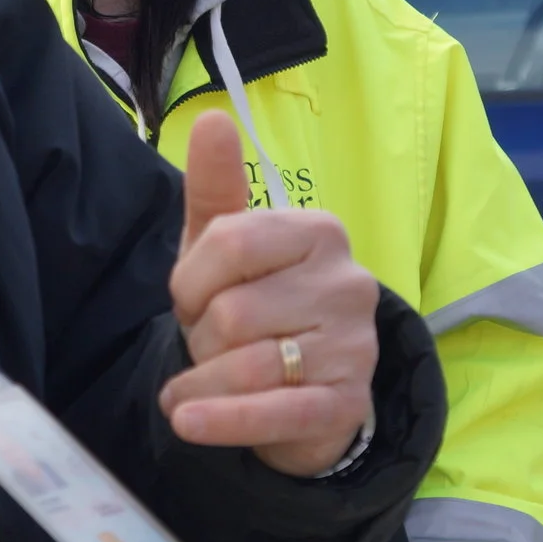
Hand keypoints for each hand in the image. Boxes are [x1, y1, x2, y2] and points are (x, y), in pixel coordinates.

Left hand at [159, 113, 379, 476]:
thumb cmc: (256, 305)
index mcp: (319, 231)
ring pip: (246, 365)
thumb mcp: (226, 246)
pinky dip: (222, 421)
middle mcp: (349, 283)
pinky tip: (187, 422)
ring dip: (202, 383)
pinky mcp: (347, 405)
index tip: (191, 298)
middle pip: (232, 312)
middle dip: (201, 337)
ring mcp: (355, 346)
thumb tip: (212, 119)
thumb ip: (215, 187)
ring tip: (198, 386)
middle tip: (210, 345)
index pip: (231, 242)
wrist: (302, 391)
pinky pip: (273, 412)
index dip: (191, 280)